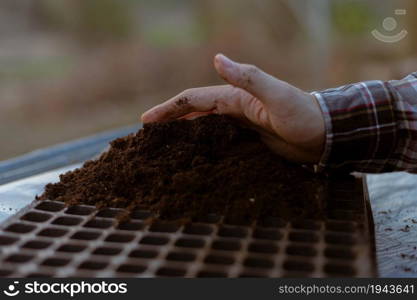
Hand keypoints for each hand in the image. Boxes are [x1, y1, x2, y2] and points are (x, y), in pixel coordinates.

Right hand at [141, 54, 324, 163]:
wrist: (325, 134)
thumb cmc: (303, 115)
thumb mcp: (276, 95)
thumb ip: (247, 77)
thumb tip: (216, 58)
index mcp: (234, 97)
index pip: (193, 100)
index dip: (169, 108)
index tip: (146, 121)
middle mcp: (234, 108)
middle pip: (194, 112)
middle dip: (170, 120)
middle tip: (148, 134)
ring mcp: (240, 124)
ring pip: (203, 126)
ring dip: (183, 132)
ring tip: (163, 144)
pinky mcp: (248, 138)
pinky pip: (217, 140)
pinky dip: (202, 144)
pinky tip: (195, 154)